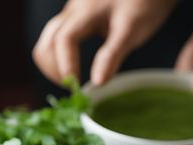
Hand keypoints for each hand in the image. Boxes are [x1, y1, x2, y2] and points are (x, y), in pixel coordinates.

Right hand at [33, 0, 177, 85]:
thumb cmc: (144, 4)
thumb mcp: (131, 31)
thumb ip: (112, 55)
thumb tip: (97, 83)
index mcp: (86, 11)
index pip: (65, 39)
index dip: (65, 65)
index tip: (75, 87)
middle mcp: (73, 10)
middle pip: (49, 41)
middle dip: (54, 68)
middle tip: (73, 89)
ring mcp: (72, 14)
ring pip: (49, 40)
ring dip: (54, 64)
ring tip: (73, 83)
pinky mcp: (76, 19)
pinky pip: (58, 39)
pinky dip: (60, 58)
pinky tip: (75, 70)